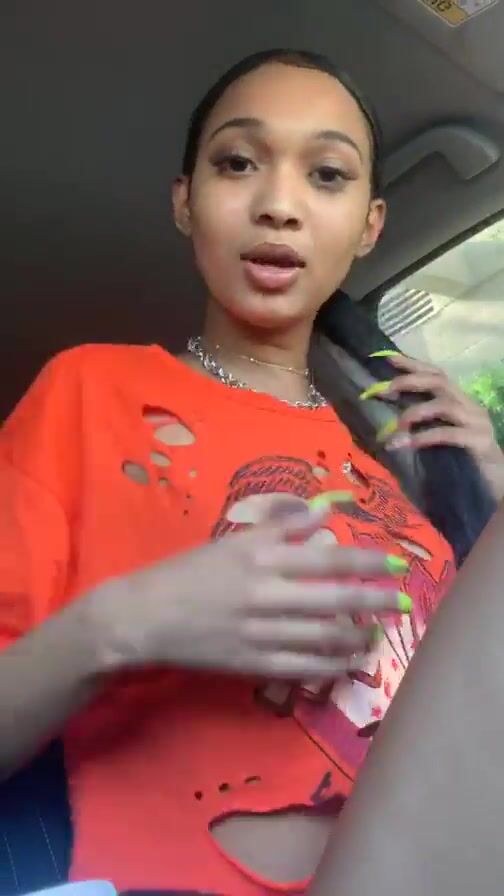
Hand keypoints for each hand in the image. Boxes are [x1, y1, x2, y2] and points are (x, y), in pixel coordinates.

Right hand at [95, 498, 410, 680]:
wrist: (144, 617)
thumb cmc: (189, 573)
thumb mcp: (232, 541)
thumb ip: (280, 527)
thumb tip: (324, 511)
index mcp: (260, 558)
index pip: (326, 557)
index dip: (366, 561)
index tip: (396, 563)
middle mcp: (266, 594)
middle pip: (335, 600)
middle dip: (375, 601)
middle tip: (402, 603)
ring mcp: (261, 633)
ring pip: (325, 638)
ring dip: (358, 637)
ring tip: (376, 635)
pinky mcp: (253, 664)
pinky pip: (304, 667)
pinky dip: (331, 665)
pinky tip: (348, 662)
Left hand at [369, 353, 503, 500]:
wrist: (496, 485)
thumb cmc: (465, 461)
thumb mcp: (441, 438)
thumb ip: (424, 426)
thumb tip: (389, 424)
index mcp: (461, 402)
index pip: (437, 374)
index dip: (414, 365)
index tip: (388, 358)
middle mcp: (470, 406)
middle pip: (440, 382)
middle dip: (410, 381)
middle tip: (386, 390)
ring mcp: (477, 423)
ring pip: (444, 405)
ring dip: (415, 412)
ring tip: (397, 426)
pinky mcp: (480, 442)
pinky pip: (449, 434)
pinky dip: (426, 436)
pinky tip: (409, 443)